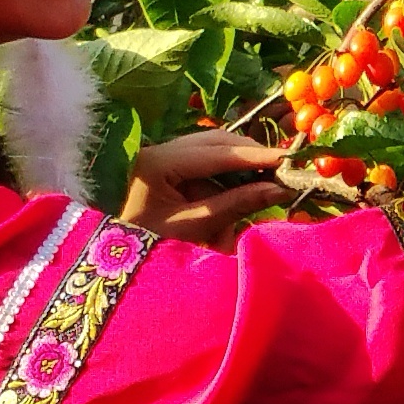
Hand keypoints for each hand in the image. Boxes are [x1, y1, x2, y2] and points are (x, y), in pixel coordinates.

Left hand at [122, 128, 290, 245]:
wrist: (117, 261)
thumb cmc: (149, 246)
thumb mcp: (194, 226)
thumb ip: (235, 204)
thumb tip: (279, 189)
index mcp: (157, 162)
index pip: (215, 153)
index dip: (254, 156)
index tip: (286, 159)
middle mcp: (157, 150)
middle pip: (214, 142)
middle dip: (248, 157)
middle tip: (281, 169)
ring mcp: (161, 156)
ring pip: (211, 150)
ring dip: (236, 169)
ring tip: (261, 186)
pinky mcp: (166, 167)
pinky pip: (203, 165)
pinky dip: (222, 179)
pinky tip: (238, 194)